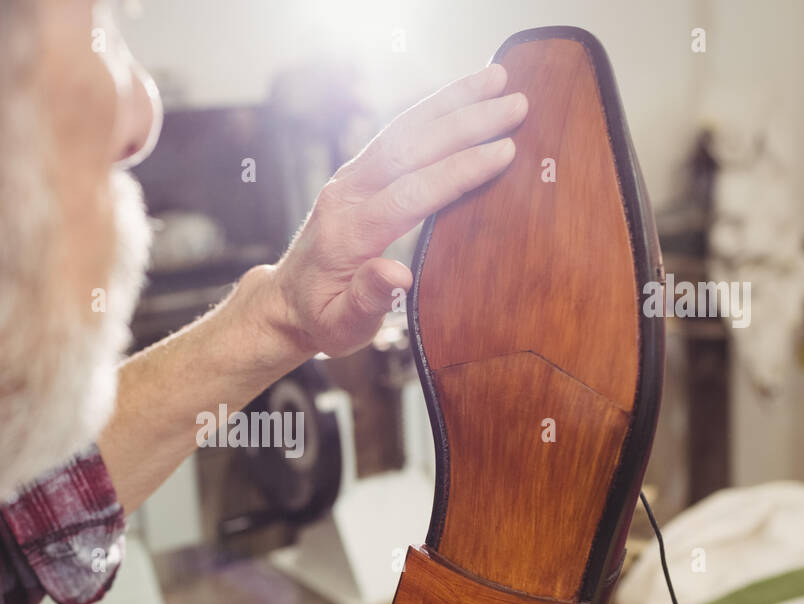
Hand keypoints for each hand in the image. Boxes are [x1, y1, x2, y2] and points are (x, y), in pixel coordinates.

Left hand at [266, 63, 527, 358]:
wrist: (285, 301)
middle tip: (517, 104)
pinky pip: (398, 133)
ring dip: (451, 101)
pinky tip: (465, 93)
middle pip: (408, 148)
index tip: (504, 152)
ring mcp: (350, 178)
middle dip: (465, 123)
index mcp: (347, 235)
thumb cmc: (320, 318)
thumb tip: (396, 276)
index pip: (409, 194)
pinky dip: (433, 109)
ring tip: (498, 76)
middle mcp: (346, 195)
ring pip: (403, 129)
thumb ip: (366, 301)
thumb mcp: (340, 326)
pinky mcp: (357, 172)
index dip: (457, 172)